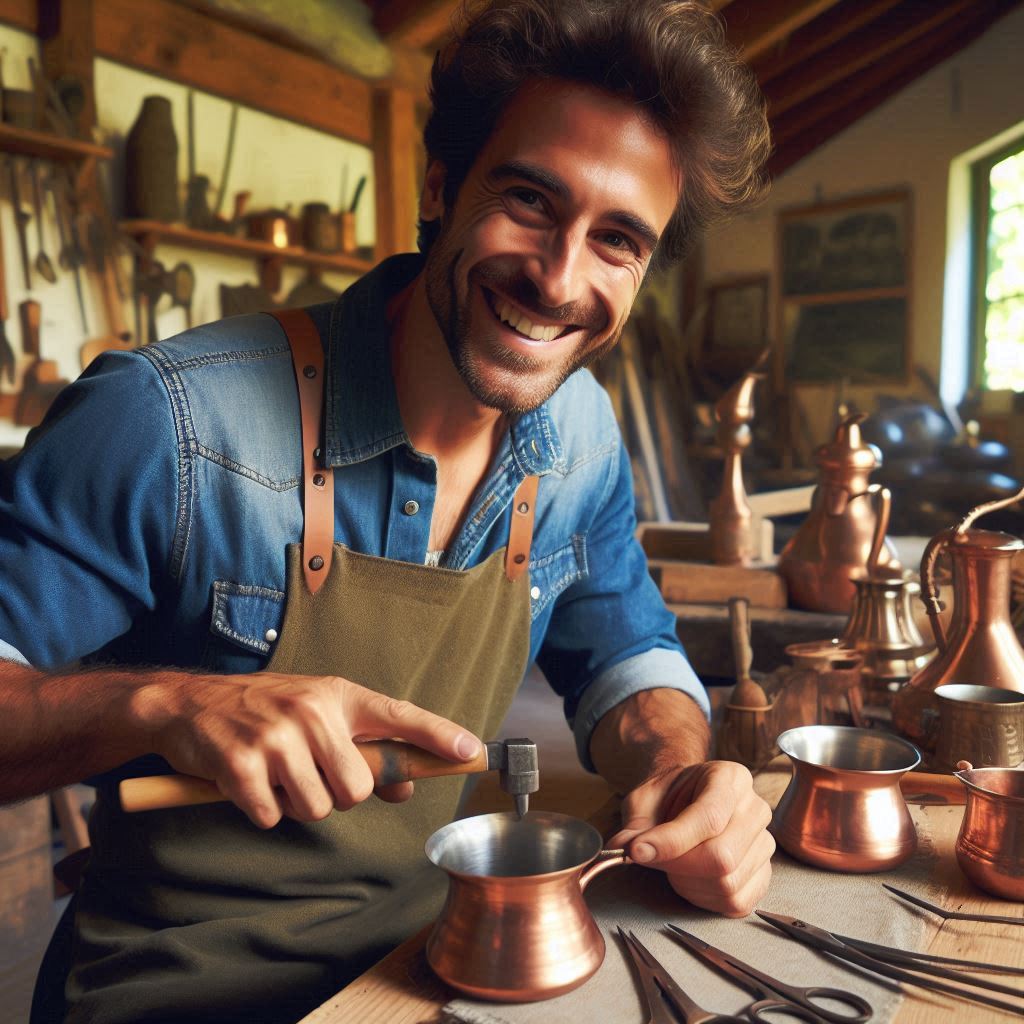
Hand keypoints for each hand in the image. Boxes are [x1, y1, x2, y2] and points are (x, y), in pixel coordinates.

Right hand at [144, 671, 479, 827]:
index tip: (471, 751)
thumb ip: (362, 748)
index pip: (399, 716)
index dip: (438, 735)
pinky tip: (248, 784)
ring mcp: (277, 738)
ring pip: (318, 808)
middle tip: (307, 774)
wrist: (189, 703)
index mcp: (337, 696)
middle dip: (336, 795)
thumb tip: (404, 785)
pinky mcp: (242, 766)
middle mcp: (312, 712)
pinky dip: (262, 811)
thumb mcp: (316, 714)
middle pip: (357, 789)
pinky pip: (273, 817)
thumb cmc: (262, 709)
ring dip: (297, 805)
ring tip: (275, 776)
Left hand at [607, 760, 772, 916]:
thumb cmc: (668, 798)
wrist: (687, 801)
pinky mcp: (763, 875)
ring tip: (673, 863)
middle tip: (652, 858)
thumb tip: (624, 846)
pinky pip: (736, 901)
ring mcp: (764, 843)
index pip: (708, 817)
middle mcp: (755, 808)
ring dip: (688, 882)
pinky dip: (705, 897)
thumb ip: (635, 824)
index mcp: (729, 777)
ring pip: (727, 882)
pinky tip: (690, 879)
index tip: (637, 851)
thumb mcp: (644, 799)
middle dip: (677, 865)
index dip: (671, 841)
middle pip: (722, 856)